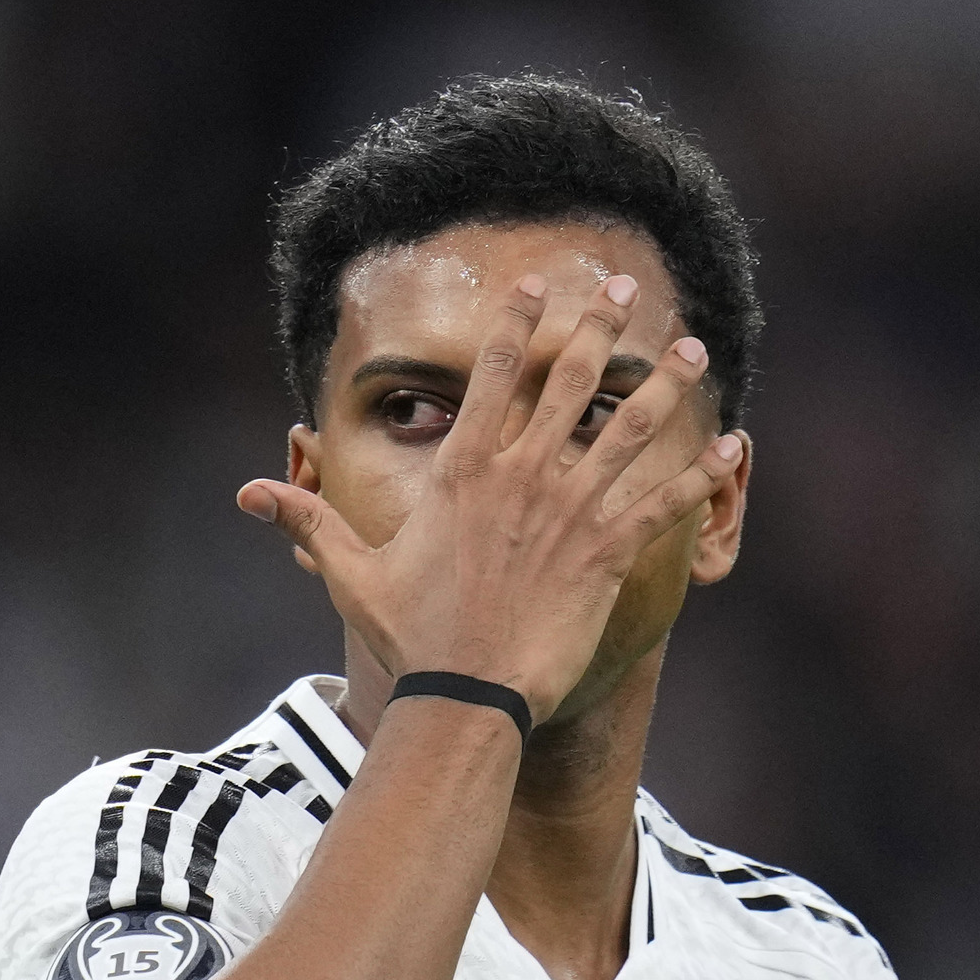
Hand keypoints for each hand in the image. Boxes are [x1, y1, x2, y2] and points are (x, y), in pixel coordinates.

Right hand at [234, 273, 744, 723]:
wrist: (463, 696)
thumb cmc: (409, 638)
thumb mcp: (351, 572)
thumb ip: (310, 520)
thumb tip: (249, 493)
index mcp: (463, 471)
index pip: (492, 377)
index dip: (518, 323)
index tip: (538, 283)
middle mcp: (520, 476)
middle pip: (567, 380)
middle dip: (597, 326)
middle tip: (620, 286)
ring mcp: (566, 511)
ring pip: (626, 429)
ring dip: (664, 383)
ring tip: (692, 346)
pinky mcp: (604, 552)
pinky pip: (661, 502)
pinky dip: (698, 474)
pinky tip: (730, 446)